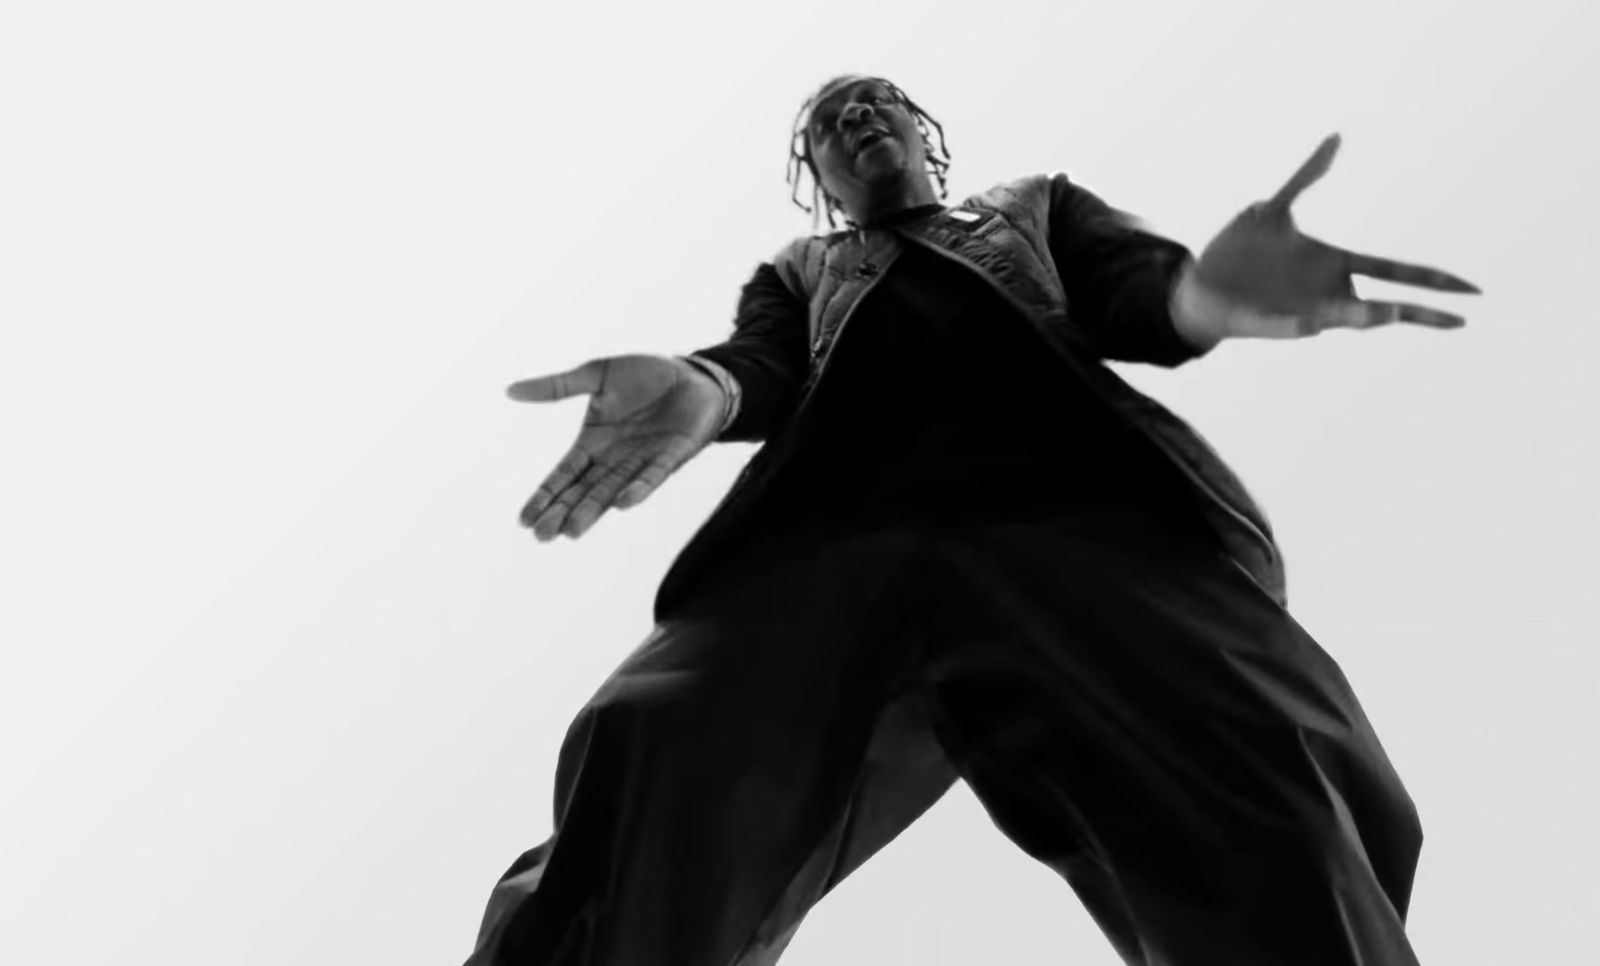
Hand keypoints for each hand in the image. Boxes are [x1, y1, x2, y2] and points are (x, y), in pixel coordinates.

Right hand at [507, 354, 724, 540]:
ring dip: (592, 511)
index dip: (545, 495)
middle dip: (562, 512)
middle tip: (542, 536)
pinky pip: (653, 476)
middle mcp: (614, 459)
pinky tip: (622, 504)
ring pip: (612, 492)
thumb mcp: (596, 376)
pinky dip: (639, 489)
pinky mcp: (672, 456)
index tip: (524, 520)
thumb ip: (557, 387)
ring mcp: (643, 461)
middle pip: (583, 492)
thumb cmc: (645, 375)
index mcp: (593, 443)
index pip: (563, 475)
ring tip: (571, 531)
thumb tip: (510, 391)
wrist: (691, 373)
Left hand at [1190, 134, 1480, 337]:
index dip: (1432, 279)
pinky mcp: (1268, 325)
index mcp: (1335, 264)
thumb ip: (1306, 176)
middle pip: (1383, 306)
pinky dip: (1296, 327)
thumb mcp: (1274, 209)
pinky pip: (1286, 328)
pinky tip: (1311, 326)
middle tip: (1458, 320)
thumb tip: (1337, 137)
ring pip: (1343, 321)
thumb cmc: (1242, 251)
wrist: (1200, 284)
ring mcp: (1301, 312)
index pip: (1394, 271)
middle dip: (1418, 312)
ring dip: (1364, 319)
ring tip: (1389, 314)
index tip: (1471, 289)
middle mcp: (1327, 293)